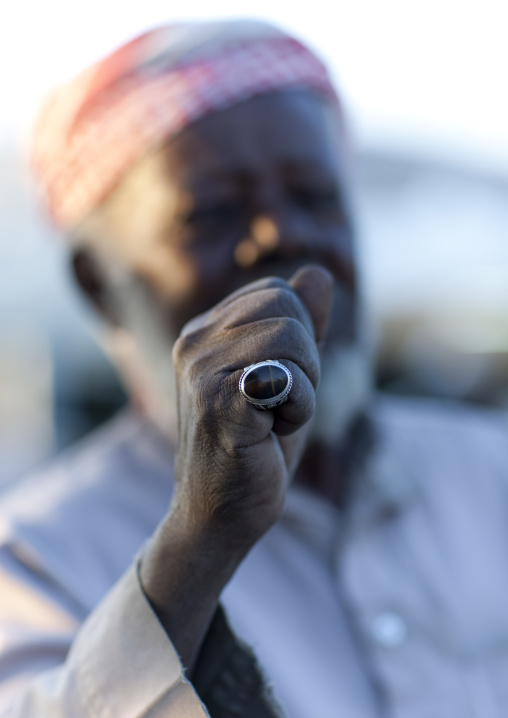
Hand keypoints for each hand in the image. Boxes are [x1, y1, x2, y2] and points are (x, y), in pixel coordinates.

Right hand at [172, 263, 333, 543]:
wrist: (221, 516)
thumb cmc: (256, 447)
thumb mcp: (288, 377)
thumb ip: (303, 325)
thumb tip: (318, 272)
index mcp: (205, 331)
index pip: (280, 292)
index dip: (299, 341)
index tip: (275, 386)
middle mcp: (194, 341)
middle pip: (288, 305)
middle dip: (306, 360)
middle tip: (277, 406)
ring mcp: (200, 369)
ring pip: (293, 337)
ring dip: (304, 389)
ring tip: (271, 421)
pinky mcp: (215, 400)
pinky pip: (288, 378)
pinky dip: (299, 410)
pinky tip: (270, 435)